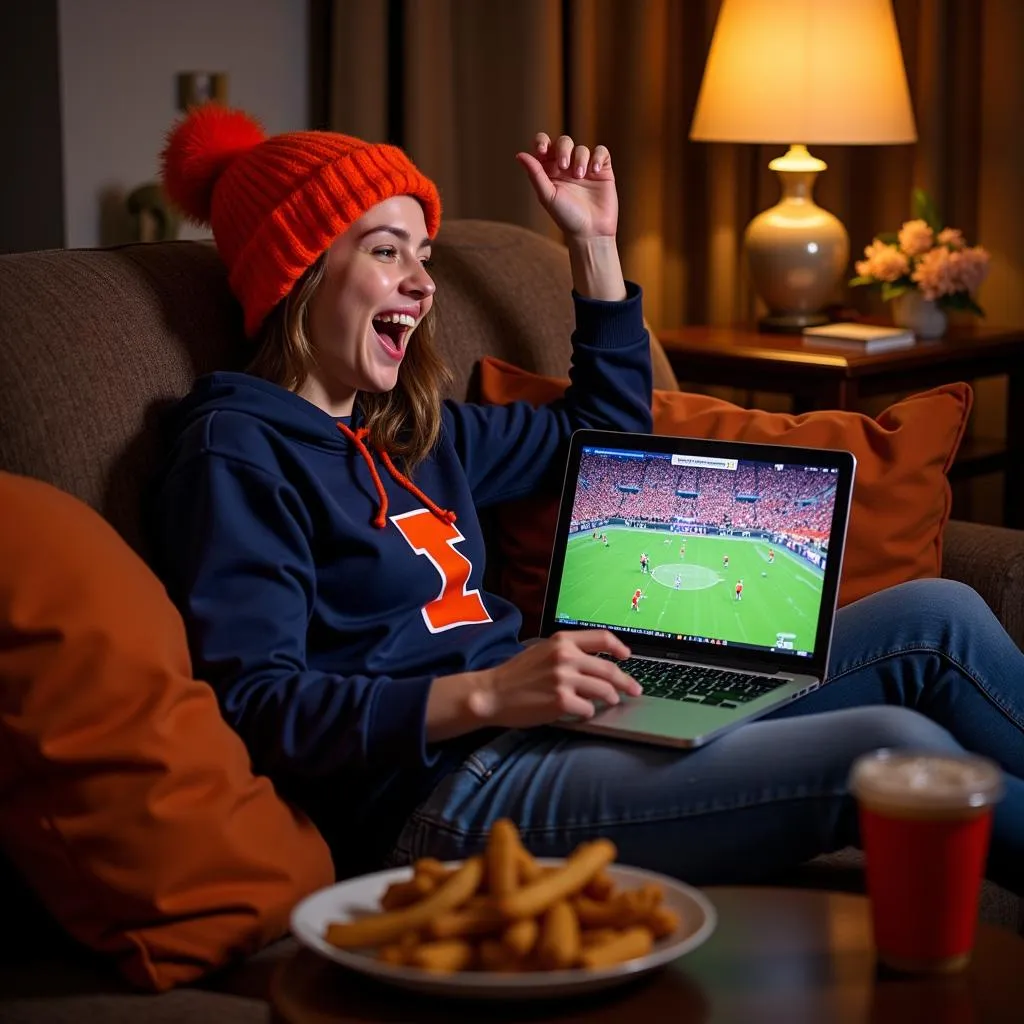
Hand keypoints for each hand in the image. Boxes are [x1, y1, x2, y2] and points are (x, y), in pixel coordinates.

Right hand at [468, 630, 641, 728]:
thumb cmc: (516, 675)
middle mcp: (566, 657)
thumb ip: (568, 653)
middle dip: (626, 682)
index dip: (620, 648)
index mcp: (562, 641)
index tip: (627, 657)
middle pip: (609, 669)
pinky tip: (581, 713)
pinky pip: (589, 709)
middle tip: (634, 690)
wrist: (492, 693)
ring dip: (610, 699)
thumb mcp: (542, 652)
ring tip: (610, 702)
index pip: (602, 638)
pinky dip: (589, 713)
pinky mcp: (561, 702)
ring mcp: (564, 679)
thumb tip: (598, 665)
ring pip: (604, 690)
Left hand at [516, 133, 617, 241]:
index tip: (542, 150)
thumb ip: (535, 174)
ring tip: (580, 176)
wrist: (591, 232)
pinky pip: (601, 152)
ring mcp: (585, 167)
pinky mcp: (602, 170)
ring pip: (582, 148)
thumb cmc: (566, 217)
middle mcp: (566, 167)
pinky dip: (598, 157)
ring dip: (580, 159)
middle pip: (563, 142)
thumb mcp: (547, 196)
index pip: (544, 145)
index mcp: (550, 171)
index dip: (542, 141)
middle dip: (563, 149)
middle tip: (564, 166)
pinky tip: (595, 171)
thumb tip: (520, 155)